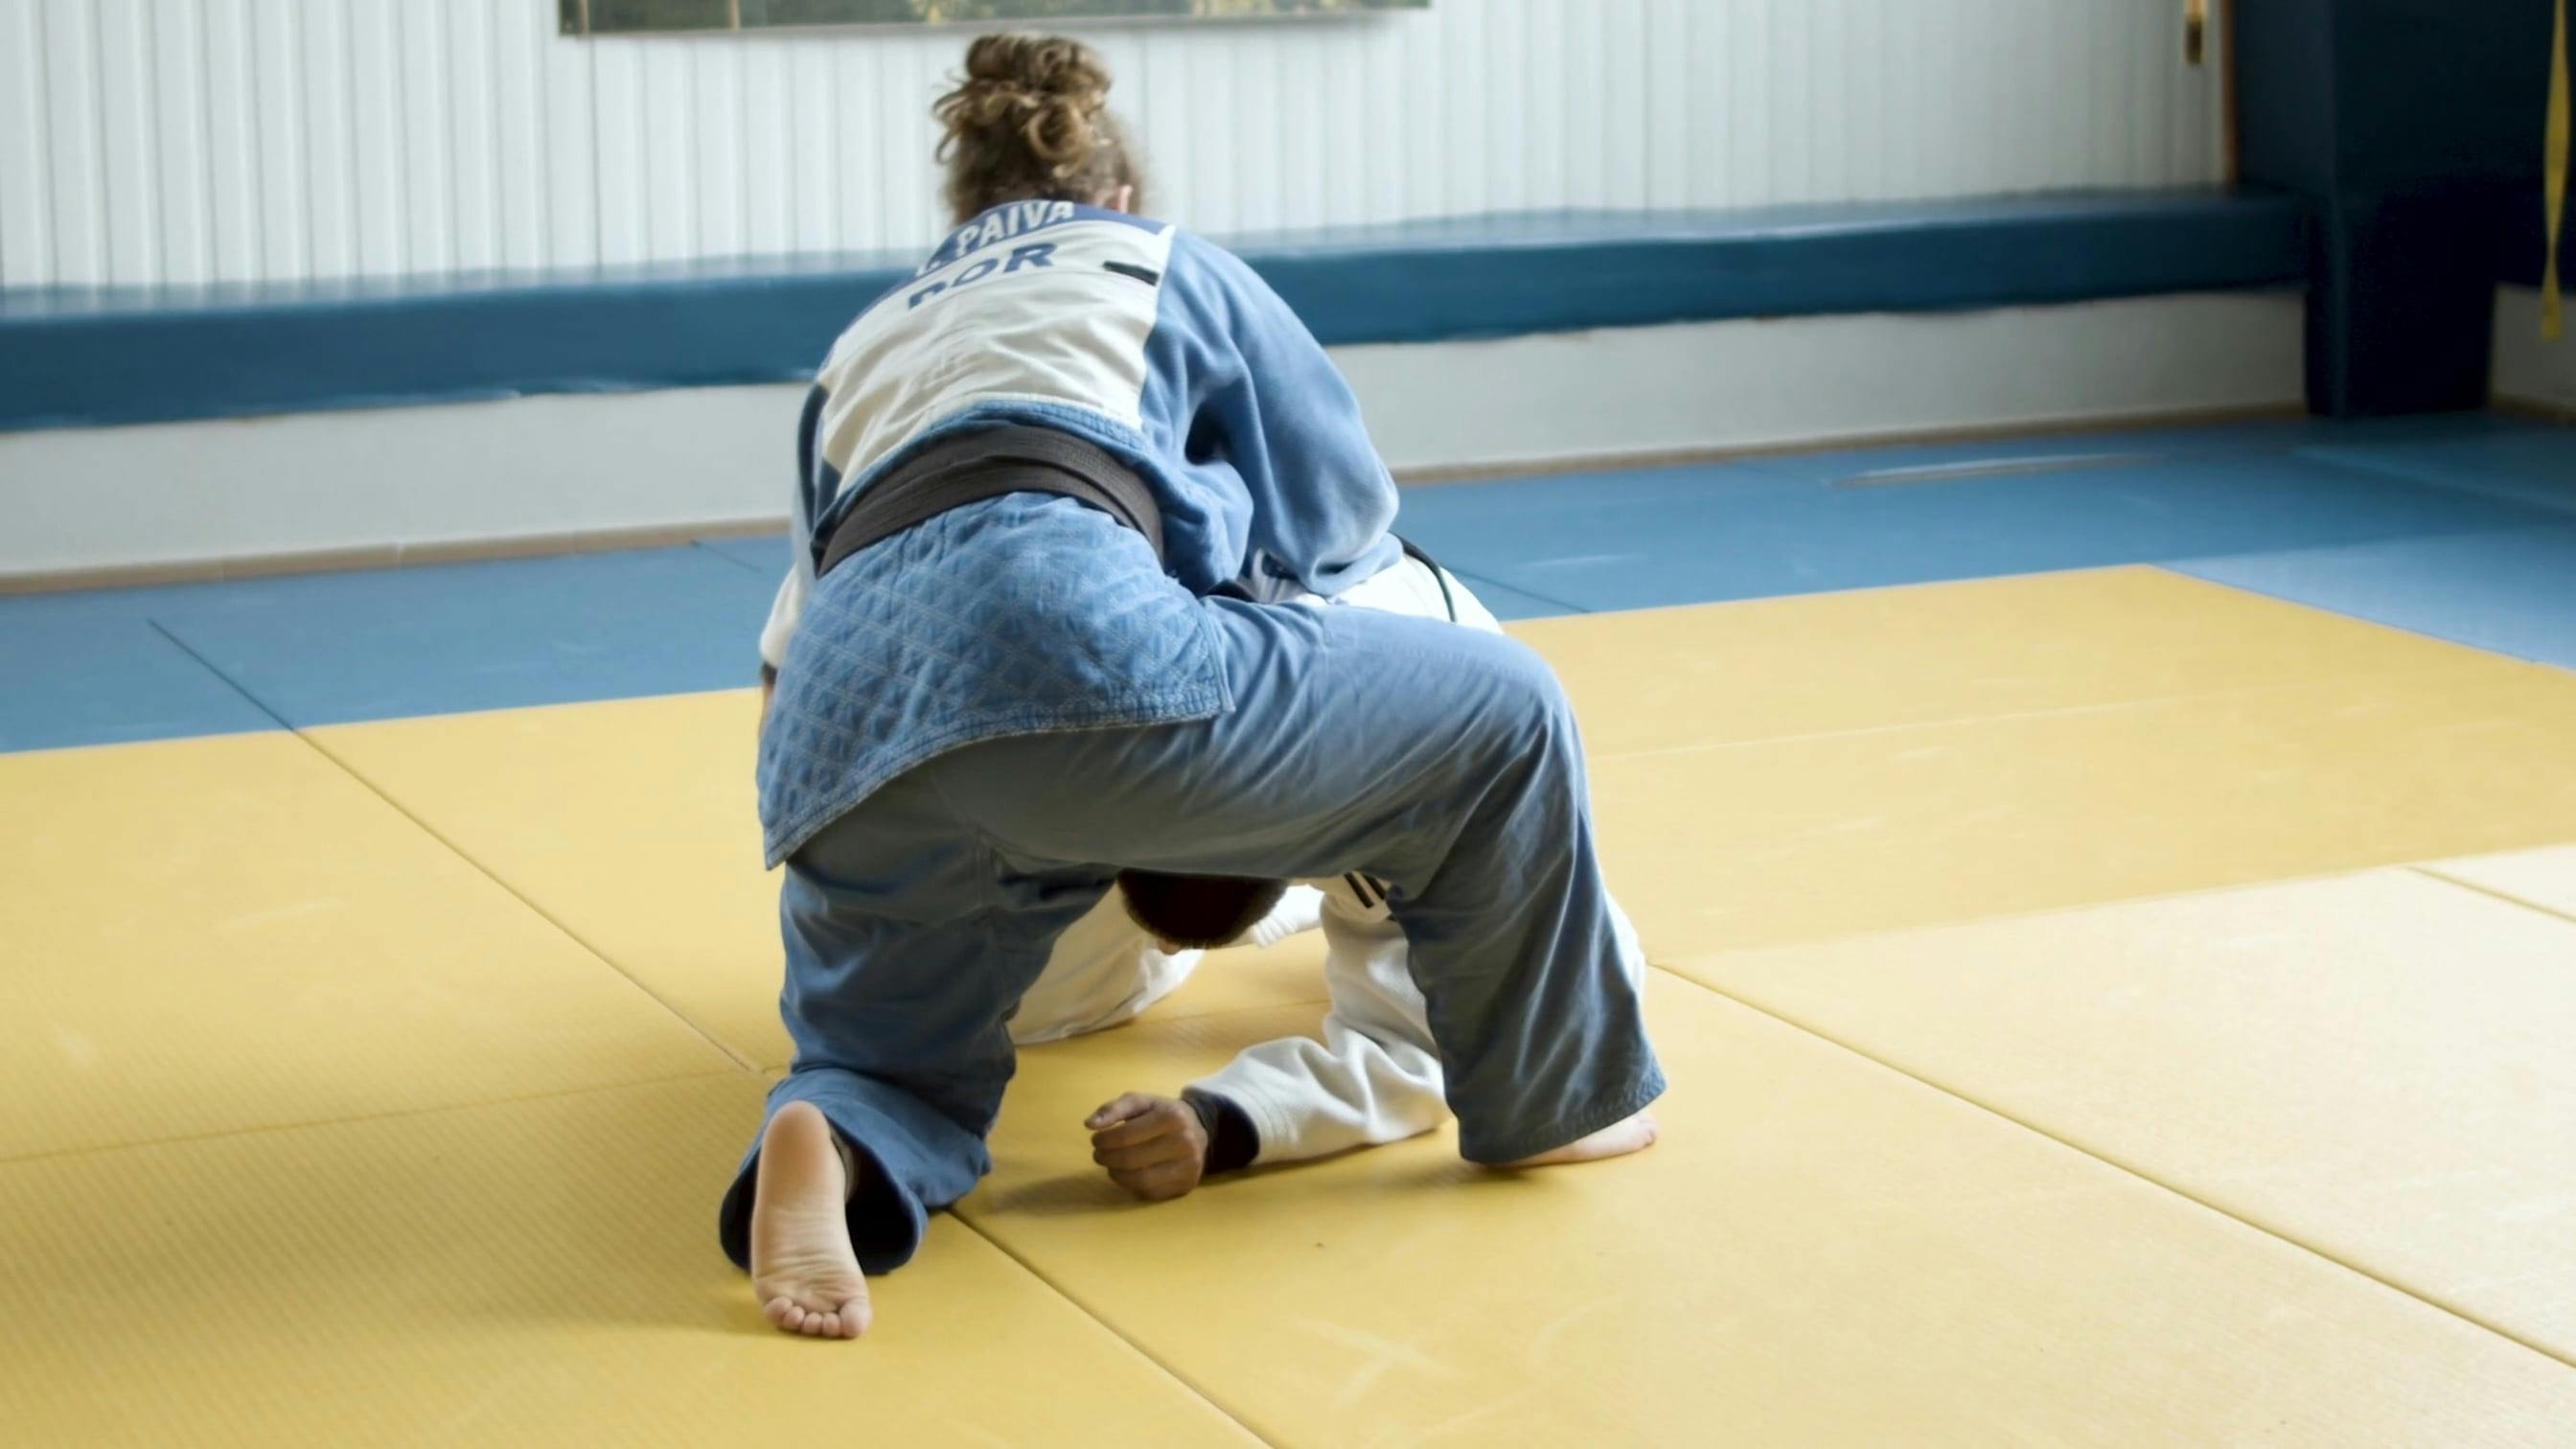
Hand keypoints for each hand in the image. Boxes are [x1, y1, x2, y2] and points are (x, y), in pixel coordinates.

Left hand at [1084, 1093, 1208, 1201]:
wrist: (1200, 1131)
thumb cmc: (1162, 1114)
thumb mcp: (1141, 1102)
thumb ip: (1113, 1109)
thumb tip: (1089, 1124)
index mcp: (1171, 1117)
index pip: (1126, 1136)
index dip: (1103, 1141)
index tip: (1096, 1140)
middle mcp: (1184, 1143)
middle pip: (1131, 1160)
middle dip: (1106, 1158)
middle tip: (1099, 1154)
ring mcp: (1187, 1168)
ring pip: (1140, 1180)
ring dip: (1116, 1174)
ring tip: (1111, 1165)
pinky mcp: (1185, 1186)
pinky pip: (1149, 1192)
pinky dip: (1132, 1185)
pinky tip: (1128, 1174)